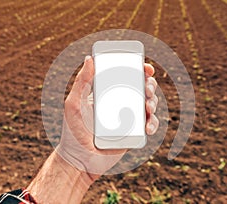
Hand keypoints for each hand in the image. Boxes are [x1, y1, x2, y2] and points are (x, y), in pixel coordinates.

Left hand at [56, 56, 158, 178]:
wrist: (79, 161)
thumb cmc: (72, 132)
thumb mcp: (73, 104)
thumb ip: (81, 82)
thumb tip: (88, 59)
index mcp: (107, 94)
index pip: (125, 77)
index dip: (138, 70)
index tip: (146, 67)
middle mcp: (119, 105)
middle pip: (141, 90)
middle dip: (150, 85)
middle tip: (147, 88)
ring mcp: (127, 119)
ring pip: (148, 106)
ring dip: (154, 103)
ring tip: (147, 107)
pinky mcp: (133, 134)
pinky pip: (148, 125)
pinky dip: (153, 124)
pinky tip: (148, 127)